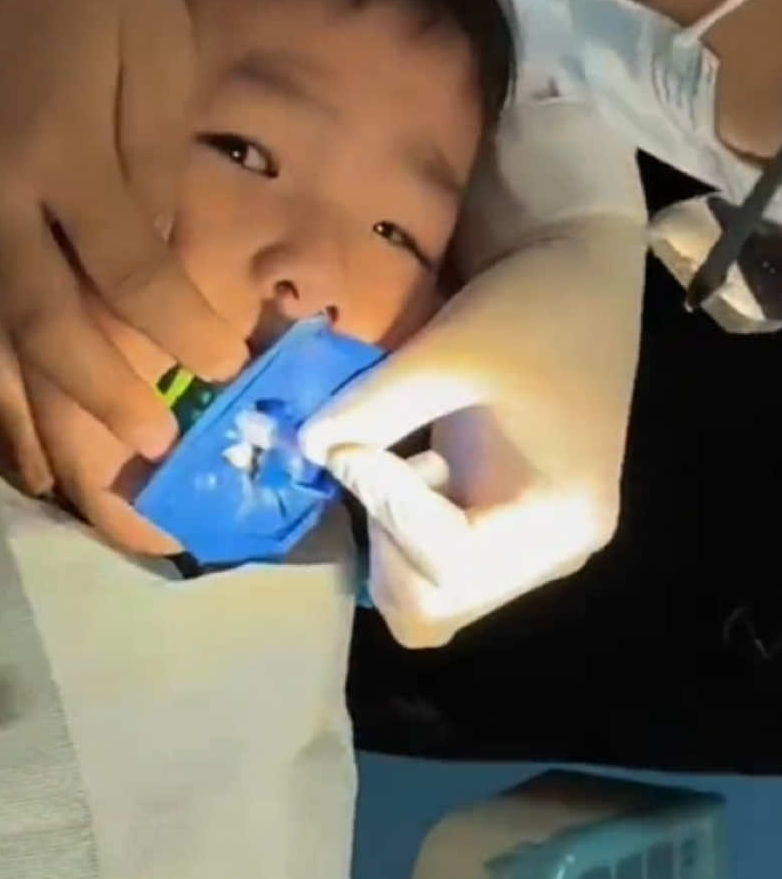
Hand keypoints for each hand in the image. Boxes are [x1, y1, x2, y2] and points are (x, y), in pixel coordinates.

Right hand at [0, 0, 246, 491]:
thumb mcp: (156, 54)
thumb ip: (156, 168)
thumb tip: (166, 271)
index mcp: (59, 149)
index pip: (124, 268)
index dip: (176, 327)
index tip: (227, 371)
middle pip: (45, 323)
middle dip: (104, 396)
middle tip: (159, 450)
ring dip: (32, 415)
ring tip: (71, 485)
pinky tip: (6, 430)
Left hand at [301, 103, 647, 646]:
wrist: (578, 269)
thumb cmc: (532, 305)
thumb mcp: (448, 353)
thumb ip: (374, 408)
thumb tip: (301, 447)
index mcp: (560, 519)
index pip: (446, 569)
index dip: (384, 510)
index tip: (354, 446)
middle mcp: (551, 551)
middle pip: (435, 608)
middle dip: (382, 544)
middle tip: (368, 467)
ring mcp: (530, 540)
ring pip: (430, 594)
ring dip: (388, 535)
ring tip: (389, 459)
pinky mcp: (505, 516)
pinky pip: (435, 555)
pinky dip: (400, 520)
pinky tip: (404, 458)